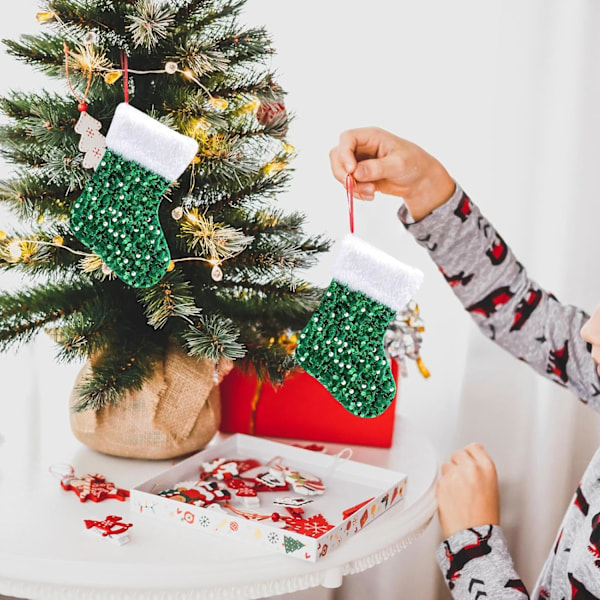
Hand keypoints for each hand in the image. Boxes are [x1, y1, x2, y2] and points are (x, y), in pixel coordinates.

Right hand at [329, 127, 455, 220]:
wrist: (418, 180)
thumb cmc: (413, 164)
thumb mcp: (398, 165)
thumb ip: (377, 168)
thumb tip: (356, 172)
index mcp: (371, 136)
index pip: (347, 138)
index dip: (344, 154)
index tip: (351, 171)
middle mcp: (361, 147)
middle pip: (337, 155)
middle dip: (342, 173)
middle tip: (353, 186)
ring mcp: (358, 162)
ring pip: (340, 171)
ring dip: (351, 185)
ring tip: (371, 192)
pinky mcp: (359, 176)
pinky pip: (347, 184)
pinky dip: (355, 192)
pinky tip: (371, 195)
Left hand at [436, 443, 500, 538]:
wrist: (474, 536)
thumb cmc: (485, 518)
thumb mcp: (492, 488)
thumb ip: (480, 472)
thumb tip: (469, 465)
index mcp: (487, 468)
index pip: (474, 447)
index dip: (470, 455)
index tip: (469, 461)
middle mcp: (470, 468)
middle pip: (458, 453)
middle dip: (458, 464)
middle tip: (462, 480)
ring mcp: (454, 475)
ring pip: (446, 465)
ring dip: (449, 475)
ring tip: (457, 492)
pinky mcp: (441, 484)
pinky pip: (440, 479)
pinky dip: (443, 486)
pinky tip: (451, 498)